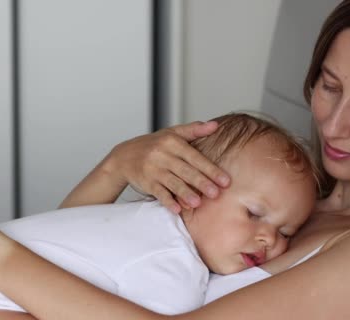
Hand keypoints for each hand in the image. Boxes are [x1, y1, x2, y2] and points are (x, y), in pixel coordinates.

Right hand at [106, 121, 230, 212]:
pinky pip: (158, 192)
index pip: (195, 156)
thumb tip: (215, 125)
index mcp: (172, 142)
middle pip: (185, 170)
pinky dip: (167, 201)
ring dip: (185, 193)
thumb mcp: (172, 134)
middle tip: (216, 194)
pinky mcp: (146, 182)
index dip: (210, 169)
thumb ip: (194, 130)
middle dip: (201, 182)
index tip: (225, 181)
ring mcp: (153, 169)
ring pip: (172, 182)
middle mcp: (162, 154)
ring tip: (198, 203)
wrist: (123, 156)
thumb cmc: (153, 145)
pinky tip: (177, 209)